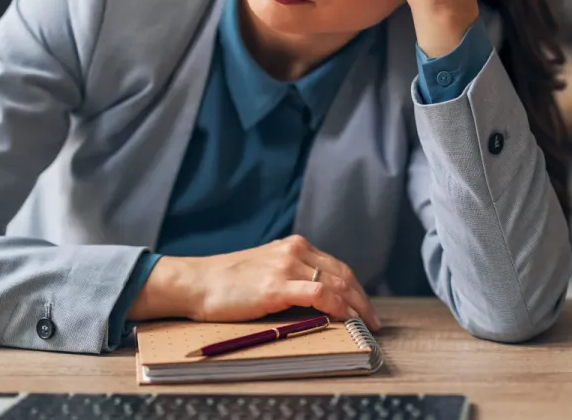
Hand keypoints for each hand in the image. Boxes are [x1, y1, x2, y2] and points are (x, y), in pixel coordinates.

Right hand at [128, 235, 380, 329]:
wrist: (198, 283)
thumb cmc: (228, 282)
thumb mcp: (266, 269)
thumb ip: (292, 277)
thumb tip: (322, 301)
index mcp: (294, 246)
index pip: (337, 266)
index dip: (356, 288)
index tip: (366, 307)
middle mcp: (294, 251)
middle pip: (343, 274)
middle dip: (363, 299)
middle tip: (374, 321)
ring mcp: (286, 267)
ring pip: (336, 283)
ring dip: (356, 306)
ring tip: (365, 324)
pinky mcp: (276, 286)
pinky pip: (319, 294)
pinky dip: (338, 306)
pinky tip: (346, 318)